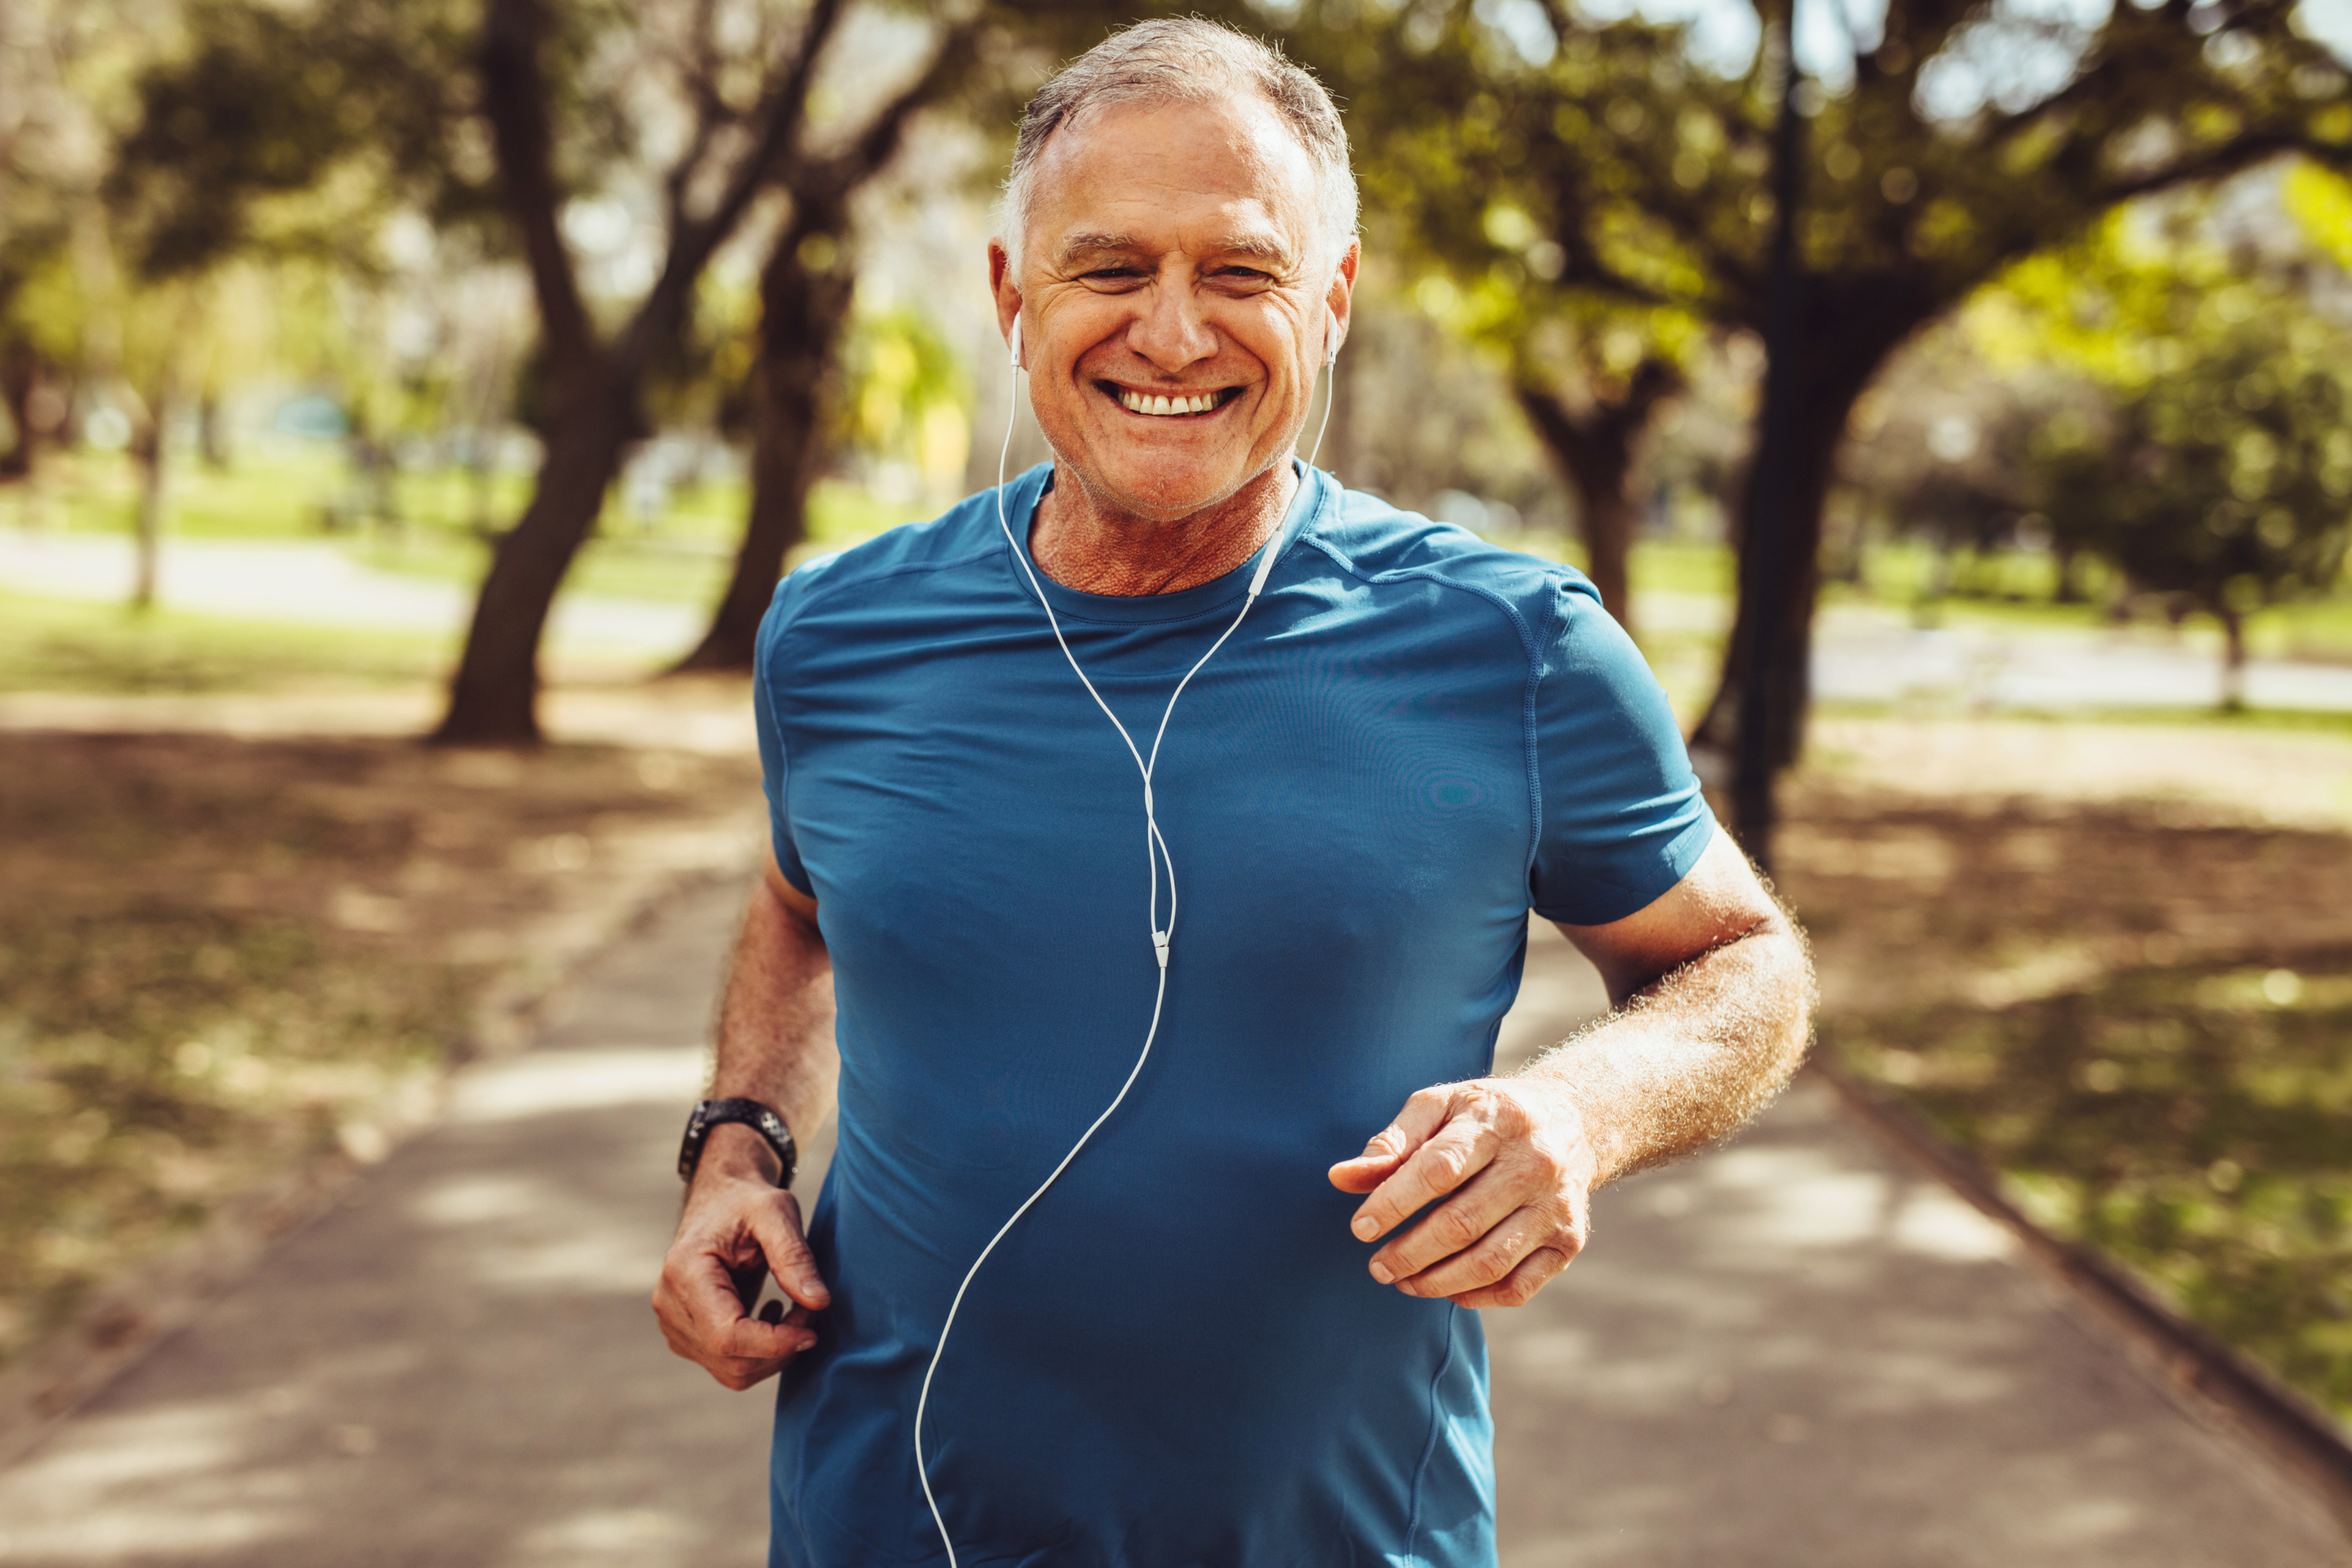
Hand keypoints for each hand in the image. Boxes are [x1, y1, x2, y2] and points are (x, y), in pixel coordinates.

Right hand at [652, 1132, 831, 1389]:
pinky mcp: (686, 1334)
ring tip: (793, 1309)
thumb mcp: (776, 1211)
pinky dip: (759, 1352)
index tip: (812, 1330)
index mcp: (685, 1272)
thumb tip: (819, 1302)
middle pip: (730, 1361)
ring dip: (773, 1353)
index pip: (727, 1336)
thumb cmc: (747, 1201)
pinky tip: (770, 1314)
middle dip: (780, 1348)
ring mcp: (674, 1324)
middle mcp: (670, 1304)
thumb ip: (795, 1256)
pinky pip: (727, 1365)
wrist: (720, 1200)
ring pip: (730, 1371)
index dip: (775, 1344)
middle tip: (810, 1309)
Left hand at [1327, 1077, 1597, 1308]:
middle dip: (1409, 1253)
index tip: (1360, 1228)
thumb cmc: (1486, 1116)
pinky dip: (1477, 1297)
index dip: (1393, 1204)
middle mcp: (1535, 1164)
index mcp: (1496, 1121)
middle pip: (1462, 1223)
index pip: (1438, 1170)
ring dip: (1436, 1282)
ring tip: (1403, 1282)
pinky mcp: (1569, 1241)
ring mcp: (1557, 1207)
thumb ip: (1390, 1143)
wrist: (1572, 1122)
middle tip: (1377, 1267)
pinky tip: (1447, 1288)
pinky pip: (1518, 1286)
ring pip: (1490, 1262)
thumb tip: (1340, 1178)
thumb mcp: (1438, 1107)